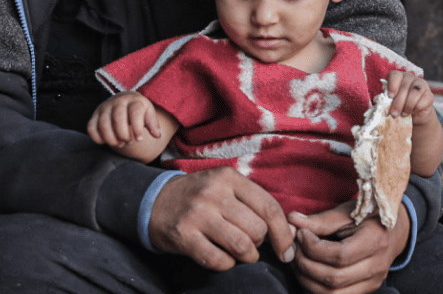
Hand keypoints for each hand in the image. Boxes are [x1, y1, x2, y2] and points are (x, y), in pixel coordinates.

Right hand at [87, 91, 161, 146]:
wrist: (124, 100)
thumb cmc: (138, 110)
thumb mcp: (148, 113)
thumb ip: (153, 124)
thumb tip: (157, 135)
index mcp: (133, 100)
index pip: (135, 112)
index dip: (137, 127)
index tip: (139, 139)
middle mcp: (117, 101)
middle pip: (118, 118)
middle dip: (123, 134)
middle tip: (128, 142)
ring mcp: (104, 108)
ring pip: (103, 124)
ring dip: (112, 139)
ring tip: (120, 143)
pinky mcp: (94, 115)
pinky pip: (91, 128)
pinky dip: (97, 138)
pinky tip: (106, 141)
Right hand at [148, 167, 295, 270]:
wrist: (154, 201)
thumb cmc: (200, 197)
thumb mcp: (225, 187)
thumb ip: (254, 203)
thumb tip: (288, 234)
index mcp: (229, 178)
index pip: (269, 207)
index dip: (283, 233)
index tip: (286, 250)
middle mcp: (213, 193)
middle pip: (257, 229)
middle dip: (260, 243)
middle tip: (250, 243)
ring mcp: (197, 214)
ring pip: (241, 245)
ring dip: (247, 256)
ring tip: (241, 254)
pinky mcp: (184, 236)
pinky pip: (219, 260)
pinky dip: (227, 265)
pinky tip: (222, 257)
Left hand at [289, 201, 409, 293]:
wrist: (394, 232)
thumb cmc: (368, 217)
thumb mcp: (347, 213)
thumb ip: (321, 220)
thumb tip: (292, 221)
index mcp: (375, 241)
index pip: (340, 255)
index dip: (313, 248)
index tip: (301, 234)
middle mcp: (377, 266)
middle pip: (334, 278)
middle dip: (306, 264)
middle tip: (295, 249)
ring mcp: (373, 283)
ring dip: (307, 280)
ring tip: (298, 261)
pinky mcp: (366, 291)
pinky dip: (316, 288)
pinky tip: (308, 273)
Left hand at [385, 71, 434, 125]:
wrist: (414, 116)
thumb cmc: (399, 107)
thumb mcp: (390, 103)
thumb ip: (383, 100)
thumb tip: (376, 100)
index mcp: (398, 77)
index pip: (395, 75)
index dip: (392, 85)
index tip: (390, 96)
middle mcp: (410, 78)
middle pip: (404, 86)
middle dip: (398, 102)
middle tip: (394, 113)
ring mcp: (421, 85)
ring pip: (415, 91)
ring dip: (408, 105)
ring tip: (403, 114)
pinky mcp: (429, 94)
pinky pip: (424, 99)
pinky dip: (417, 108)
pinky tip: (413, 112)